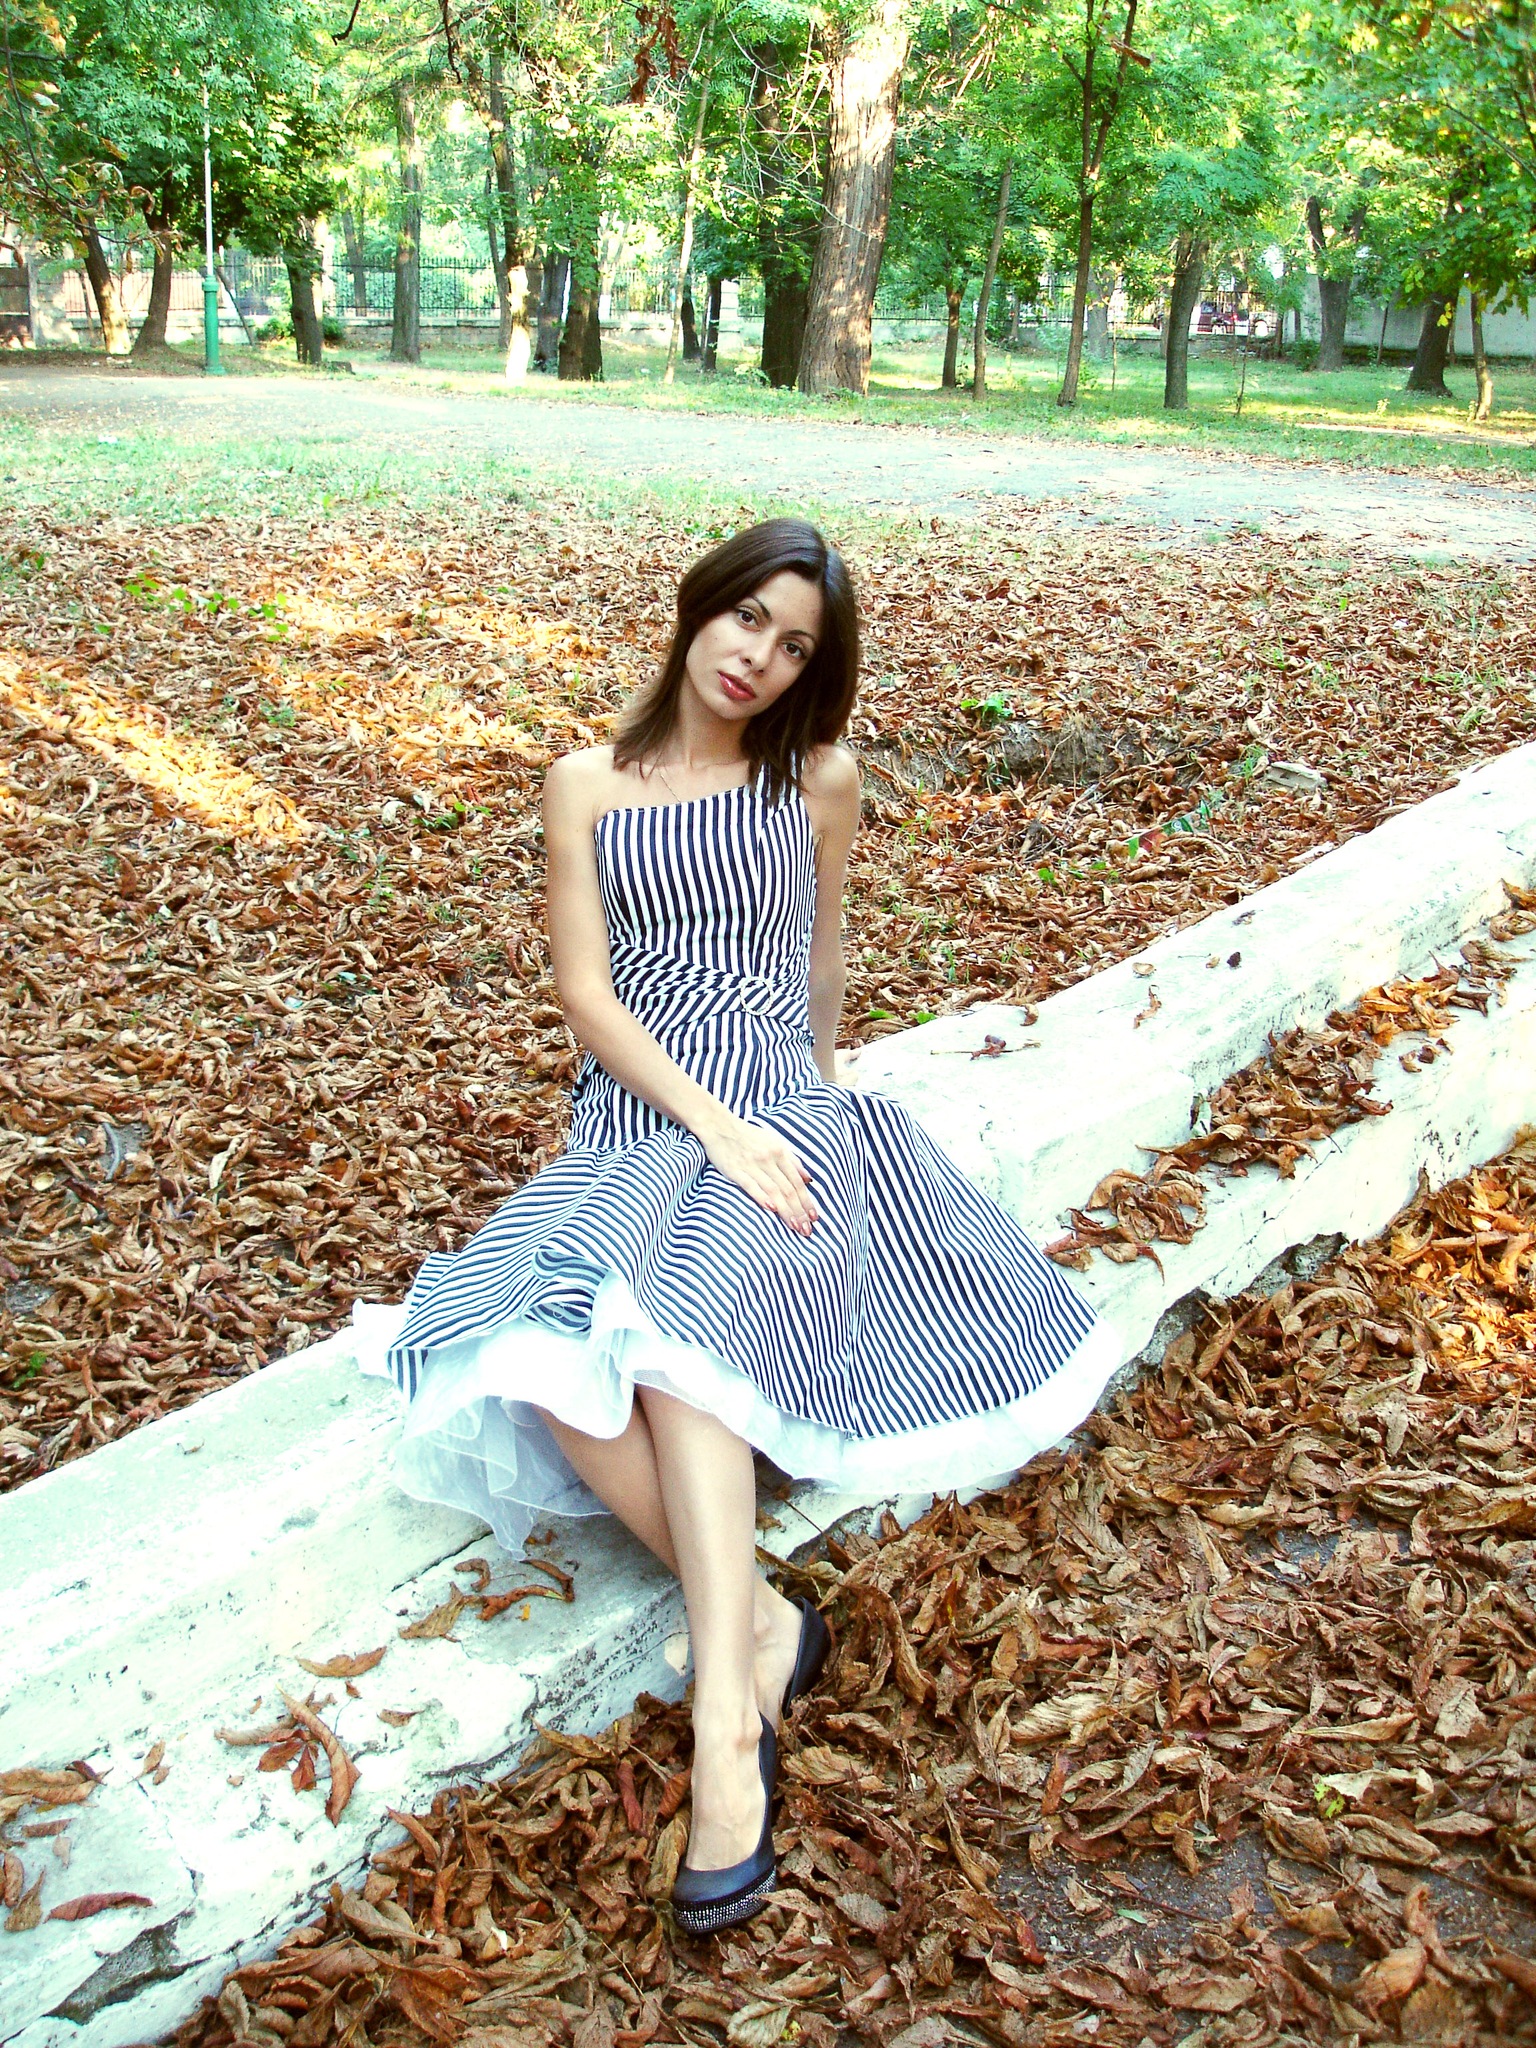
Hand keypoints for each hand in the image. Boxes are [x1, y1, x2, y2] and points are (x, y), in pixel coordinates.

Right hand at [697, 1112, 818, 1236]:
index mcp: (780, 1151)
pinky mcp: (735, 1170)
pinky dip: (762, 1197)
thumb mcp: (775, 1142)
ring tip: (794, 1227)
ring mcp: (751, 1165)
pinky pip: (751, 1186)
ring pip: (774, 1191)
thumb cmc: (748, 1135)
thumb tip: (808, 1179)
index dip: (807, 1201)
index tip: (814, 1218)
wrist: (718, 1125)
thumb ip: (792, 1160)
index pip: (797, 1182)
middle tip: (806, 1230)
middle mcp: (768, 1159)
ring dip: (786, 1211)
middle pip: (788, 1189)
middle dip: (799, 1211)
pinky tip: (772, 1209)